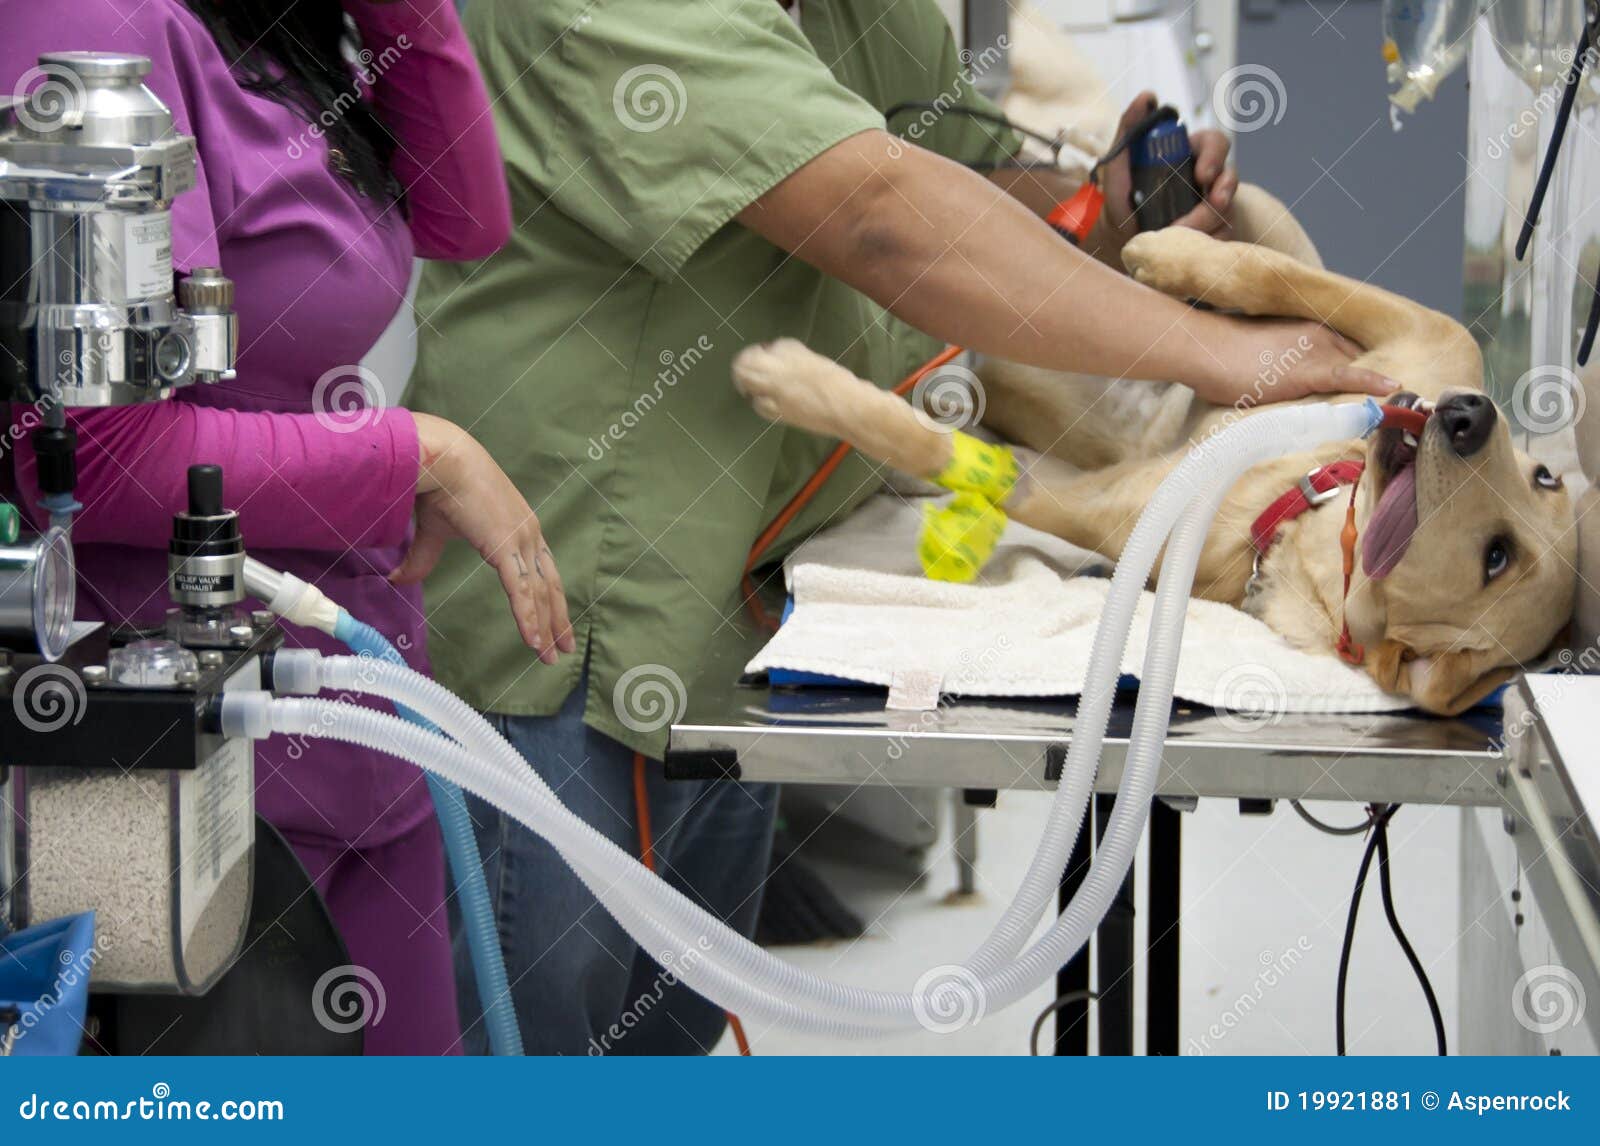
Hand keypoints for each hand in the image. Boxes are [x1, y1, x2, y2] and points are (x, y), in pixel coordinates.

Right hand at [393, 413, 575, 663]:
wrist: (440, 458)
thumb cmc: (439, 484)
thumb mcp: (434, 529)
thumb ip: (424, 557)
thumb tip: (399, 580)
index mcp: (518, 527)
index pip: (541, 571)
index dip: (548, 599)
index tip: (554, 622)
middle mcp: (528, 535)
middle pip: (549, 586)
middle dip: (557, 619)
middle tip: (564, 648)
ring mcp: (521, 541)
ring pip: (540, 593)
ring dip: (547, 627)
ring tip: (550, 655)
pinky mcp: (507, 547)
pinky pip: (522, 591)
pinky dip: (529, 618)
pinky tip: (535, 642)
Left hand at [1102, 93, 1236, 242]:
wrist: (1121, 237)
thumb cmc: (1124, 195)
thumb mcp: (1119, 162)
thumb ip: (1130, 127)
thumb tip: (1148, 96)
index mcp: (1192, 155)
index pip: (1215, 143)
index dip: (1215, 155)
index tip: (1203, 174)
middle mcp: (1208, 179)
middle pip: (1230, 176)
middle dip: (1225, 189)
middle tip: (1213, 201)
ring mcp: (1214, 206)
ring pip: (1228, 210)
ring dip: (1209, 222)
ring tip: (1181, 232)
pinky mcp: (1215, 232)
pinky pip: (1224, 236)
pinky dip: (1209, 242)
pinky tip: (1190, 247)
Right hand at [1201, 316, 1399, 406]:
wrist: (1203, 349)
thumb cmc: (1218, 353)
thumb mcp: (1253, 352)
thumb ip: (1274, 361)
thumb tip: (1273, 377)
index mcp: (1305, 327)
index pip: (1344, 345)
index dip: (1362, 362)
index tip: (1378, 377)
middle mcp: (1317, 334)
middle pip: (1356, 354)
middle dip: (1375, 370)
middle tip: (1396, 390)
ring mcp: (1315, 350)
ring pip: (1357, 365)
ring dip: (1377, 382)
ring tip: (1402, 396)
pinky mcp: (1309, 370)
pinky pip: (1349, 376)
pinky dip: (1373, 382)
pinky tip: (1393, 388)